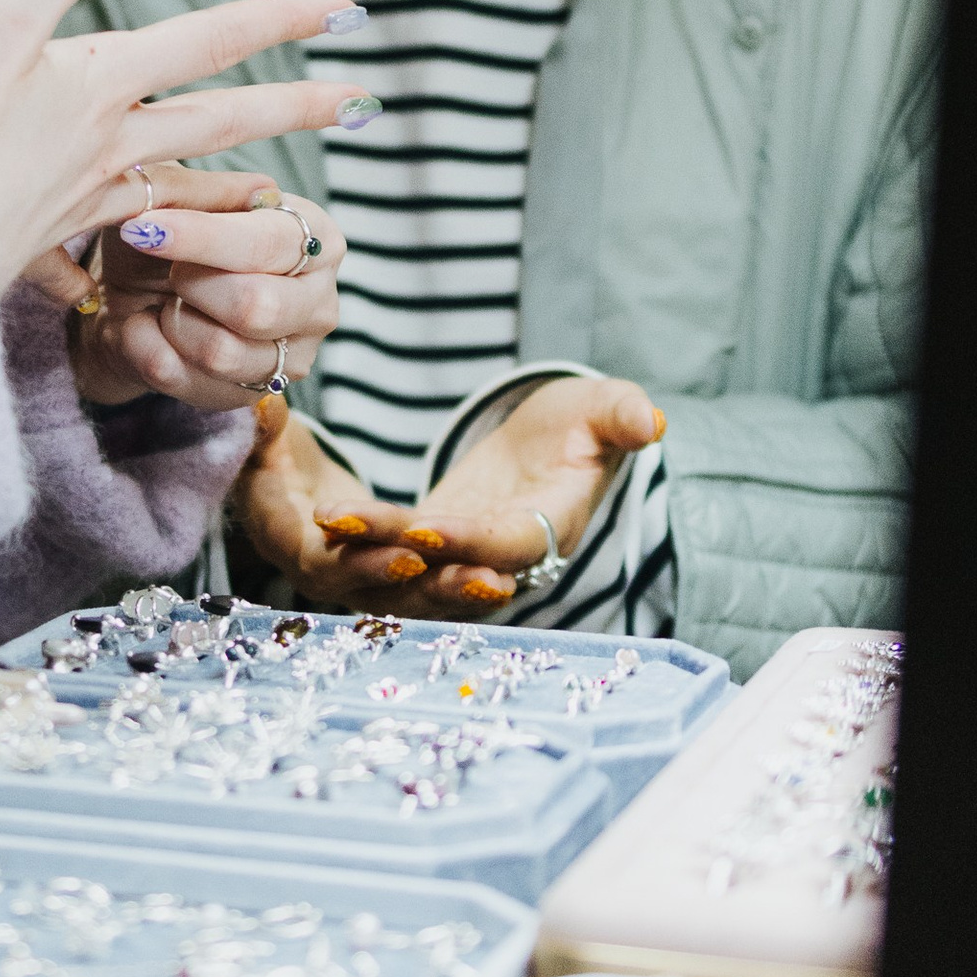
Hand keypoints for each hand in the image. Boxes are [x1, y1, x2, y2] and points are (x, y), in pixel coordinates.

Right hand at [0, 0, 375, 297]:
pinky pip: (109, 246)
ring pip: (181, 191)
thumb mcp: (1, 16)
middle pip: (221, 122)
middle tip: (363, 106)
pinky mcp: (45, 240)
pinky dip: (126, 253)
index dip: (280, 17)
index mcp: (103, 84)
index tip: (346, 10)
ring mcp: (83, 200)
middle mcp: (109, 145)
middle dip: (296, 110)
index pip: (212, 40)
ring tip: (281, 198)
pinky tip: (122, 269)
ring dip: (236, 190)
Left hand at [64, 169, 345, 415]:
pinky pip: (190, 383)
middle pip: (256, 307)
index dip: (201, 238)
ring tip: (166, 301)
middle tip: (169, 269)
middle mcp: (319, 299)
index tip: (144, 229)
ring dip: (172, 322)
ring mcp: (294, 355)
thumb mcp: (170, 200)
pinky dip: (150, 351)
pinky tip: (151, 328)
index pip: (265, 244)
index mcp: (313, 235)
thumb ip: (203, 192)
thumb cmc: (163, 237)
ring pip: (221, 352)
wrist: (131, 297)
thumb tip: (257, 190)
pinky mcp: (255, 394)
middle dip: (191, 286)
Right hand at [223, 399, 501, 610]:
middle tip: (474, 578)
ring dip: (450, 595)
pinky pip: (420, 590)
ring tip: (496, 586)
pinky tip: (499, 585)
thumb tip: (261, 399)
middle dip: (424, 587)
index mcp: (283, 538)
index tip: (409, 554)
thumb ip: (264, 426)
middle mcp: (319, 572)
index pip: (322, 561)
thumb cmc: (271, 451)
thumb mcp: (265, 435)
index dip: (362, 562)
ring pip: (404, 598)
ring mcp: (355, 582)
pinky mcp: (383, 579)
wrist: (280, 485)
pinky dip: (456, 590)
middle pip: (373, 590)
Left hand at [321, 373, 664, 613]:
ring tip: (326, 517)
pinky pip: (395, 545)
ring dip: (367, 546)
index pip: (508, 545)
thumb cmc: (584, 423)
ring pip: (412, 563)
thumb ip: (621, 418)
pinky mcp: (435, 539)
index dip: (468, 540)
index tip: (424, 527)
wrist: (556, 442)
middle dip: (395, 552)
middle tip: (344, 526)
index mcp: (551, 527)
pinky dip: (362, 533)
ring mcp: (466, 551)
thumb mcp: (604, 410)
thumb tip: (652, 422)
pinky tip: (324, 513)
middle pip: (447, 566)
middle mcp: (505, 554)